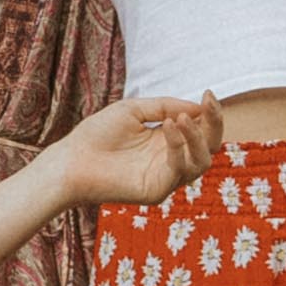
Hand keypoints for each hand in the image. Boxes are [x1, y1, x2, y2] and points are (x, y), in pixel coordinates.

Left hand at [43, 95, 223, 210]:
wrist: (71, 159)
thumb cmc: (98, 134)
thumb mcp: (135, 109)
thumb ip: (166, 106)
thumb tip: (199, 107)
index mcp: (168, 141)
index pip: (202, 130)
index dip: (210, 113)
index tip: (208, 94)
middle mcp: (172, 160)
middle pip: (209, 146)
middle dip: (215, 124)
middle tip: (209, 104)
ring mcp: (166, 177)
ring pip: (201, 161)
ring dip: (196, 136)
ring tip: (181, 118)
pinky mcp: (157, 191)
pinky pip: (179, 169)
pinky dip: (178, 146)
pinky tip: (167, 127)